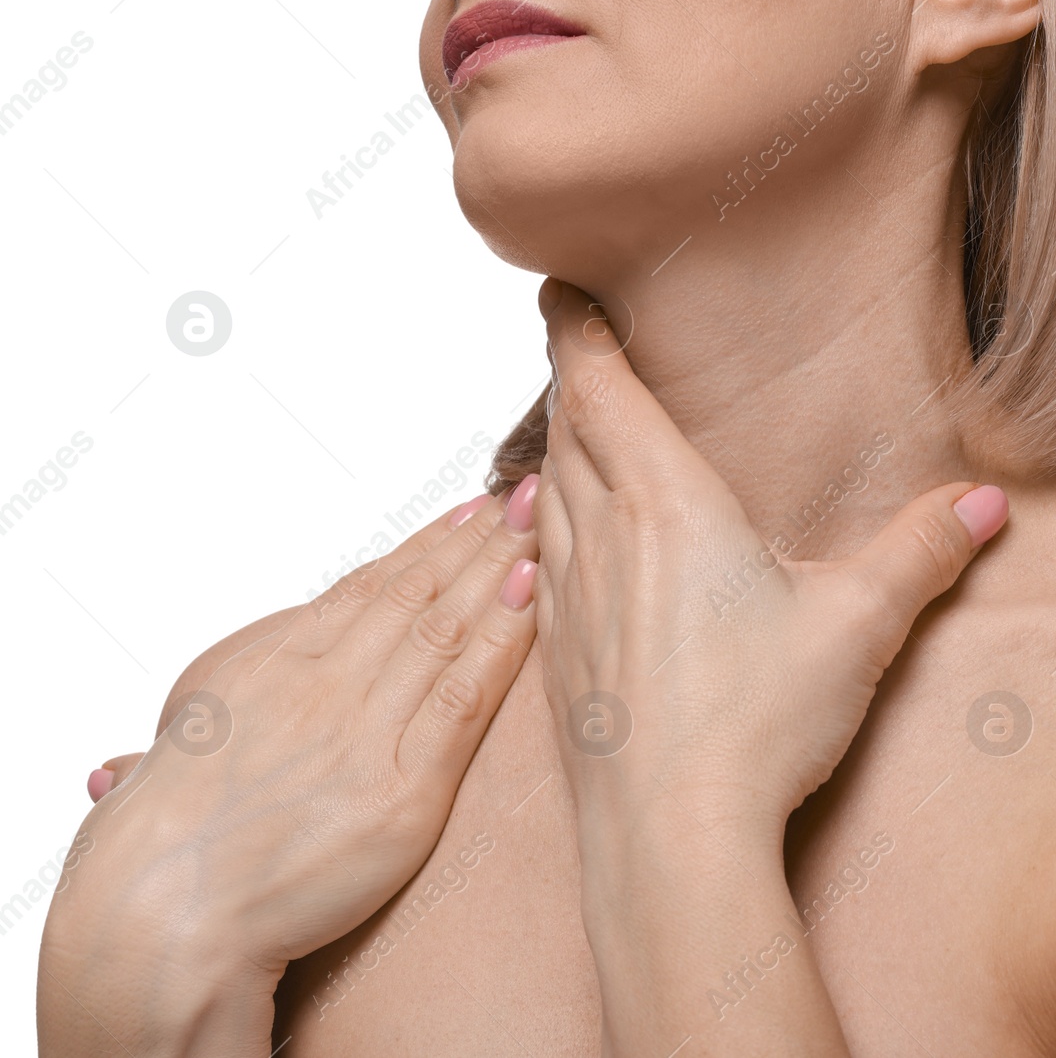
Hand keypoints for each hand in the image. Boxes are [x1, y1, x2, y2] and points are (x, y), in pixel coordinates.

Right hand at [41, 484, 541, 1054]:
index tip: (470, 511)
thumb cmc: (161, 844)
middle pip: (416, 592)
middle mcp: (320, 680)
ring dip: (502, 569)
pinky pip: (466, 696)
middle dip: (480, 539)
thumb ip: (213, 721)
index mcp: (269, 661)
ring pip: (447, 627)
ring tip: (545, 522)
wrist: (160, 914)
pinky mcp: (403, 788)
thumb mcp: (176, 746)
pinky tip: (535, 596)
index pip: (365, 589)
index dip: (425, 547)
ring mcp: (363, 729)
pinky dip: (504, 639)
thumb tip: (165, 732)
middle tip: (530, 492)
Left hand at [533, 279, 1006, 836]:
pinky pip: (540, 566)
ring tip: (575, 440)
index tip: (557, 289)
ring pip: (545, 496)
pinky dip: (548, 531)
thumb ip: (924, 550)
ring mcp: (569, 602)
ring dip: (556, 455)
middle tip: (577, 354)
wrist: (670, 837)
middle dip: (570, 384)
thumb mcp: (860, 624)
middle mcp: (604, 539)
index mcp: (668, 505)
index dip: (574, 330)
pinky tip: (568, 552)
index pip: (601, 388)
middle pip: (566, 433)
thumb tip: (988, 500)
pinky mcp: (558, 660)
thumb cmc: (755, 726)